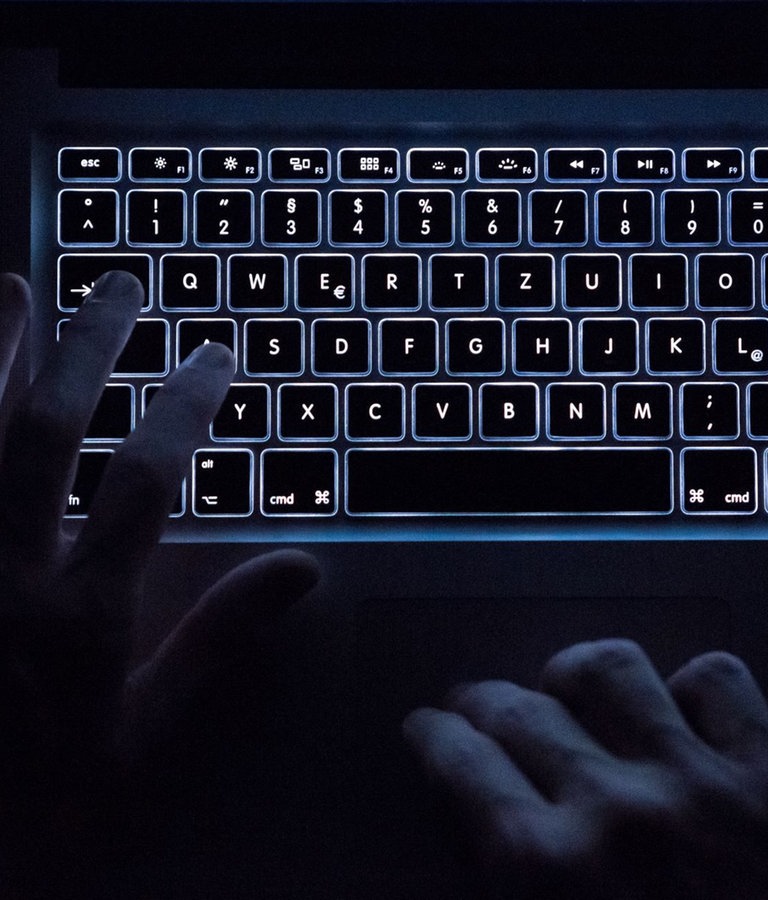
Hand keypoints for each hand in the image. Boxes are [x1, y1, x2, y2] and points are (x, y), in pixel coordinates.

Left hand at [0, 272, 318, 887]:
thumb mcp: (141, 737)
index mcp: (75, 612)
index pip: (145, 478)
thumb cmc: (35, 801)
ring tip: (14, 285)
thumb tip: (302, 571)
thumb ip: (218, 642)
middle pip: (44, 429)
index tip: (216, 353)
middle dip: (90, 347)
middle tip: (123, 284)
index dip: (186, 404)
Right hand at [404, 639, 767, 899]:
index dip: (435, 735)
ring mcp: (704, 786)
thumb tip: (467, 812)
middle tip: (480, 708)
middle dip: (483, 702)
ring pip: (611, 668)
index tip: (430, 726)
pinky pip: (718, 680)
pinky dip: (690, 690)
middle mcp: (617, 811)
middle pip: (520, 708)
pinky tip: (676, 718)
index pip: (461, 761)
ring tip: (571, 695)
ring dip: (575, 678)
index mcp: (548, 874)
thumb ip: (504, 881)